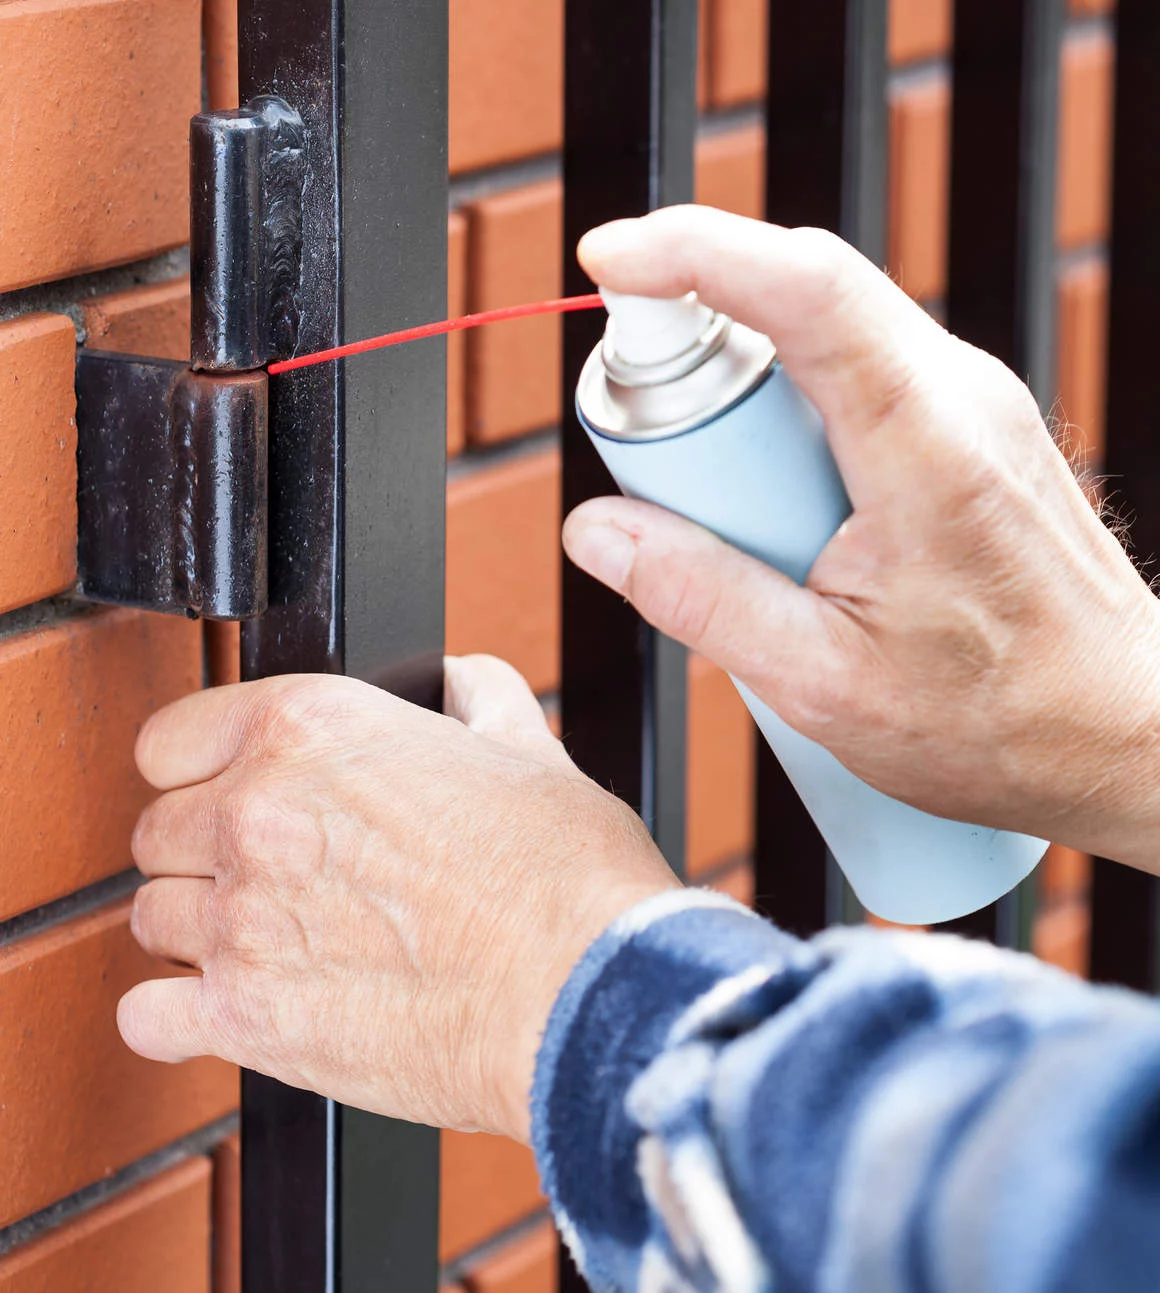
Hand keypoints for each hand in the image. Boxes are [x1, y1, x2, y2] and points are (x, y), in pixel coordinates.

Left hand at [117, 656, 677, 1140]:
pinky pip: (143, 1015)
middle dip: (204, 849)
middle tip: (269, 872)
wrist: (587, 990)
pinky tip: (227, 1006)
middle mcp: (258, 811)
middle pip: (157, 831)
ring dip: (199, 927)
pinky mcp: (245, 1017)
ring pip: (151, 917)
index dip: (200, 765)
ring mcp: (241, 918)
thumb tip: (464, 680)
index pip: (170, 737)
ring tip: (267, 939)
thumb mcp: (528, 750)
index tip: (228, 789)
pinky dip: (174, 1016)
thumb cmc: (566, 874)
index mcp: (311, 728)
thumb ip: (477, 698)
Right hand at [564, 205, 1159, 869]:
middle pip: (800, 299)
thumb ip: (700, 600)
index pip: (806, 291)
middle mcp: (959, 394)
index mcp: (928, 448)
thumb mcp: (823, 683)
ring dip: (745, 397)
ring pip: (821, 338)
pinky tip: (784, 516)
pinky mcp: (962, 425)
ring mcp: (969, 401)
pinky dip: (789, 421)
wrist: (1123, 727)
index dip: (695, 252)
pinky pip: (851, 379)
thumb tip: (599, 533)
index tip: (607, 259)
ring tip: (732, 517)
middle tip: (654, 457)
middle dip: (698, 344)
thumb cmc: (1001, 716)